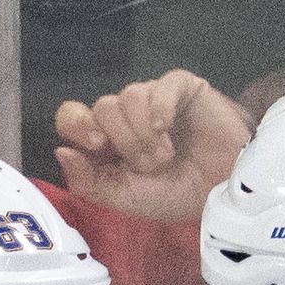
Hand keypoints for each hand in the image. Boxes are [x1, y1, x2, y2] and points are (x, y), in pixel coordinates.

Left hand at [52, 70, 254, 223]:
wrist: (224, 191)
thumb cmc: (176, 196)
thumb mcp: (126, 199)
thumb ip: (90, 182)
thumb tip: (61, 151)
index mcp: (107, 142)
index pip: (72, 116)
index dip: (77, 124)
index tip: (96, 145)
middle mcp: (125, 116)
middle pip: (101, 107)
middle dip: (126, 144)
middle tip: (151, 165)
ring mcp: (152, 99)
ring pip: (128, 97)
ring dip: (145, 136)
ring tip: (168, 155)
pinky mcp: (181, 87)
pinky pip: (159, 86)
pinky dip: (160, 109)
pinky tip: (168, 129)